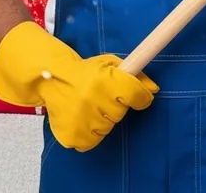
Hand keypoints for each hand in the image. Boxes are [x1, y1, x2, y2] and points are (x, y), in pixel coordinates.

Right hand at [0, 21, 157, 151]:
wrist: (51, 77)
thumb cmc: (83, 71)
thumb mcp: (109, 64)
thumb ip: (134, 74)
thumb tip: (154, 89)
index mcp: (103, 79)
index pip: (136, 94)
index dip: (140, 95)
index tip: (138, 96)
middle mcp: (92, 100)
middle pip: (120, 112)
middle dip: (115, 104)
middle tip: (101, 95)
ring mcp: (82, 120)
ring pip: (106, 128)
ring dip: (101, 118)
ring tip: (89, 104)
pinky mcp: (73, 136)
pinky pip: (92, 141)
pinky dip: (90, 132)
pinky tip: (82, 117)